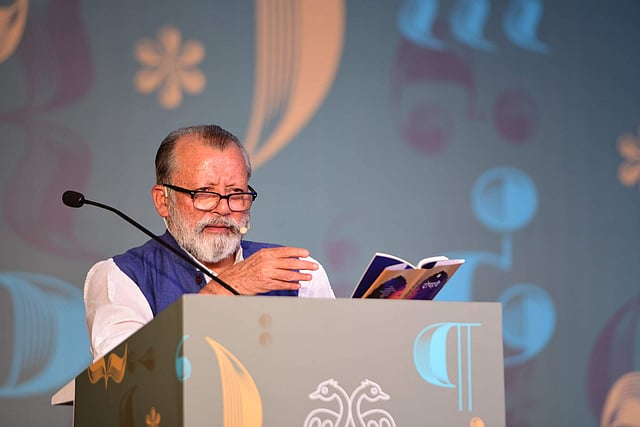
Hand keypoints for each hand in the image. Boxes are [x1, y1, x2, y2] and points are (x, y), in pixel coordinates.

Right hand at [199, 246, 318, 294]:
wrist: (232, 281)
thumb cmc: (246, 269)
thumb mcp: (258, 257)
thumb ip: (272, 257)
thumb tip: (289, 257)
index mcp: (266, 253)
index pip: (286, 251)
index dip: (298, 252)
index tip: (307, 254)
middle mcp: (267, 262)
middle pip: (291, 263)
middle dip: (304, 265)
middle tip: (314, 266)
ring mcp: (267, 274)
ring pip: (289, 275)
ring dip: (301, 276)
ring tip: (309, 277)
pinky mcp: (266, 284)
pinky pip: (283, 285)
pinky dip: (292, 285)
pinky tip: (298, 285)